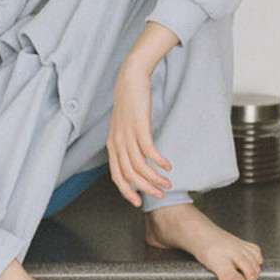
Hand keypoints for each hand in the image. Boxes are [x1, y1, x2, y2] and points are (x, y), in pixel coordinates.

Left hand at [107, 23, 178, 206]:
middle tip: (159, 195)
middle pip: (129, 175)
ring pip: (139, 165)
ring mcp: (127, 134)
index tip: (138, 202)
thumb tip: (139, 160)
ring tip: (167, 183)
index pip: (116, 175)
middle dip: (145, 188)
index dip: (127, 191)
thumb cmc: (130, 103)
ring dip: (155, 177)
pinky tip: (167, 165)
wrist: (130, 78)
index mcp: (112, 145)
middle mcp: (117, 142)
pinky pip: (148, 150)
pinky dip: (158, 161)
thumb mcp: (124, 127)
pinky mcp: (138, 126)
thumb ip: (128, 144)